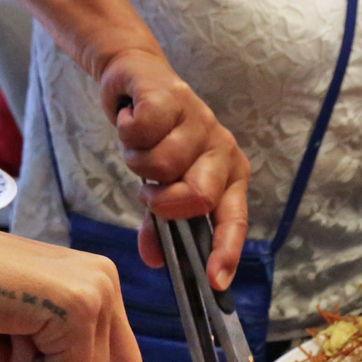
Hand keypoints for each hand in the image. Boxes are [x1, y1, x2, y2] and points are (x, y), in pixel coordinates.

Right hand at [97, 48, 249, 289]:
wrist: (137, 79)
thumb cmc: (157, 139)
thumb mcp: (161, 185)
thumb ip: (160, 223)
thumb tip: (153, 259)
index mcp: (230, 177)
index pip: (234, 220)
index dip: (225, 251)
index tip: (214, 282)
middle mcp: (223, 150)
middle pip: (199, 196)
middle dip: (163, 201)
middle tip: (149, 188)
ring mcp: (202, 121)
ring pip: (163, 166)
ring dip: (138, 162)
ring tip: (140, 147)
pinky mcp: (174, 96)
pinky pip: (143, 132)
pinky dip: (127, 132)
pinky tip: (131, 121)